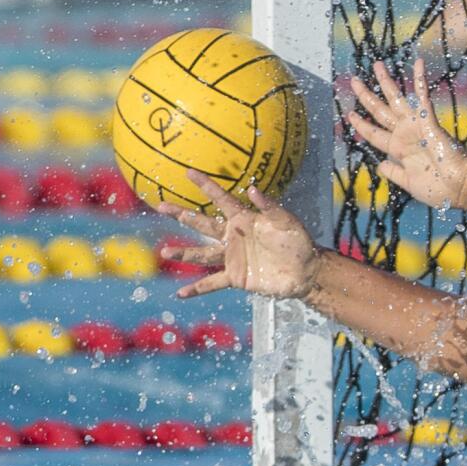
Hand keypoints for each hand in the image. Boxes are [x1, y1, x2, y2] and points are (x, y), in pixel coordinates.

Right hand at [155, 170, 319, 299]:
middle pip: (202, 224)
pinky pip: (213, 283)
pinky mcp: (236, 277)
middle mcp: (233, 237)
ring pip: (202, 255)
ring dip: (183, 253)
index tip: (188, 172)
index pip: (221, 199)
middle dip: (181, 215)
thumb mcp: (286, 222)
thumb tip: (252, 189)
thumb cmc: (298, 242)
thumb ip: (270, 207)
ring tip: (165, 252)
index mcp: (243, 220)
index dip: (206, 186)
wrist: (305, 271)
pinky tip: (181, 294)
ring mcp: (232, 257)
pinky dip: (197, 289)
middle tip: (161, 205)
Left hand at [348, 59, 466, 211]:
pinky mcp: (428, 120)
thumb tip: (380, 165)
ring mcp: (416, 125)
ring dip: (385, 82)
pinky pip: (423, 95)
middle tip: (354, 80)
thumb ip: (394, 173)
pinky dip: (419, 79)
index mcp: (399, 149)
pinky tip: (418, 62)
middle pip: (379, 111)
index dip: (360, 124)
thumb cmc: (437, 189)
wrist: (459, 186)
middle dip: (366, 95)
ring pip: (396, 98)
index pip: (374, 132)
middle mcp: (404, 133)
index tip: (350, 114)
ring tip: (376, 65)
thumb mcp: (409, 183)